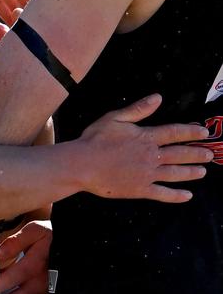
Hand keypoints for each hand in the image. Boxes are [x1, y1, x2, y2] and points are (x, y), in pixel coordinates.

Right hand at [79, 94, 212, 201]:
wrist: (83, 164)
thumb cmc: (95, 139)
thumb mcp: (115, 118)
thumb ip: (138, 109)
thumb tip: (158, 97)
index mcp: (146, 137)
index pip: (175, 133)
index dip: (191, 132)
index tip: (204, 132)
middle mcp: (151, 156)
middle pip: (180, 154)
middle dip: (197, 154)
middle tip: (210, 155)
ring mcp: (147, 174)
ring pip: (175, 173)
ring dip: (191, 173)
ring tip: (203, 172)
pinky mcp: (141, 190)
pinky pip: (163, 194)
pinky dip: (176, 196)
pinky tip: (187, 196)